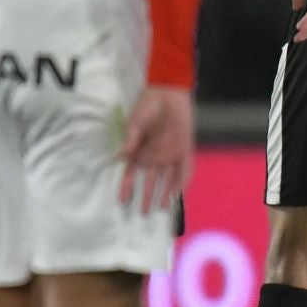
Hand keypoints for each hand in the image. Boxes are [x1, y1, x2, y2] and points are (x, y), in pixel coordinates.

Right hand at [120, 84, 194, 212]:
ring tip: (161, 210)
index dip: (126, 187)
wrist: (168, 93)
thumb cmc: (148, 106)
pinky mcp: (184, 151)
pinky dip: (181, 182)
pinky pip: (185, 170)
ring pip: (167, 180)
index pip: (131, 174)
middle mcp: (155, 157)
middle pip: (149, 181)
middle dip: (146, 197)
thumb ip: (131, 140)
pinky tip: (178, 194)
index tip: (121, 201)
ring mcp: (170, 155)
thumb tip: (122, 156)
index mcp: (140, 151)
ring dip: (164, 194)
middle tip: (142, 213)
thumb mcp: (134, 123)